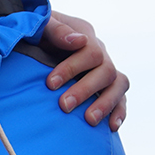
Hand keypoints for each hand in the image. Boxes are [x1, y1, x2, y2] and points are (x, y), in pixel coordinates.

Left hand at [41, 11, 128, 130]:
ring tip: (89, 120)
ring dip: (105, 103)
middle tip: (64, 105)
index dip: (72, 68)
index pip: (90, 51)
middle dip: (85, 89)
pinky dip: (118, 112)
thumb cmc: (34, 34)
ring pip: (118, 85)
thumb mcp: (40, 26)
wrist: (33, 44)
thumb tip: (78, 41)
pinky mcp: (107, 88)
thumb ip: (56, 30)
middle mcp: (100, 52)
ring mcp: (105, 70)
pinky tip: (110, 127)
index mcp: (84, 34)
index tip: (50, 84)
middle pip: (106, 71)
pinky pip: (121, 99)